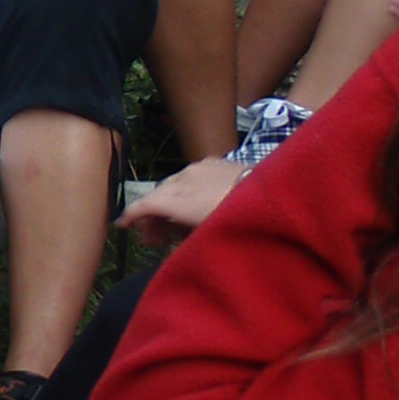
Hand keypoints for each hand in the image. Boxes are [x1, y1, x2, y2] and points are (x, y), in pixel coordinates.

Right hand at [122, 156, 244, 241]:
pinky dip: (185, 191)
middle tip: (155, 238)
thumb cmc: (239, 223)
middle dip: (152, 214)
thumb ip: (180, 236)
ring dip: (169, 202)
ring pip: (173, 184)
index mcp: (181, 199)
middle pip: (158, 194)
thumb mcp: (205, 237)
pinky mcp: (214, 161)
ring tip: (176, 225)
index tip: (122, 226)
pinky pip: (190, 177)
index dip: (131, 216)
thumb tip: (164, 237)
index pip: (146, 204)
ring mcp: (199, 166)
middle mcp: (184, 178)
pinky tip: (194, 205)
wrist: (276, 195)